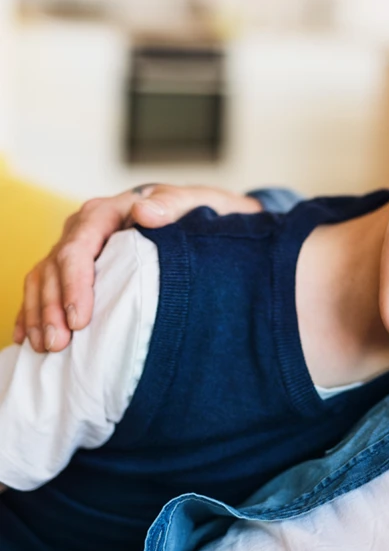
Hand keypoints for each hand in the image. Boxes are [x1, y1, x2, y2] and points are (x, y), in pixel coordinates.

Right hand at [14, 184, 260, 352]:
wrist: (200, 215)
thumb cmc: (197, 211)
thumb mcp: (194, 203)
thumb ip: (172, 204)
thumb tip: (144, 211)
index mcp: (108, 212)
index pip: (79, 247)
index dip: (75, 284)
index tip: (80, 319)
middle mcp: (84, 228)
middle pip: (55, 267)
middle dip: (52, 307)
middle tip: (58, 344)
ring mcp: (77, 248)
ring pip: (43, 280)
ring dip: (40, 314)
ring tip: (45, 347)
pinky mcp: (76, 269)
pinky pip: (43, 288)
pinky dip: (33, 312)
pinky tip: (27, 338)